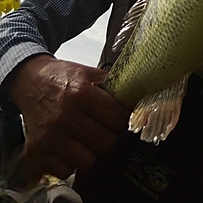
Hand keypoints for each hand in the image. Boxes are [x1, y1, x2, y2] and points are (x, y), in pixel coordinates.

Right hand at [5, 55, 128, 181]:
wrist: (28, 81)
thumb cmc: (60, 77)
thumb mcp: (87, 72)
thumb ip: (111, 84)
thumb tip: (134, 95)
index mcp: (81, 94)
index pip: (118, 118)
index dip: (121, 118)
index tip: (117, 117)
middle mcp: (66, 117)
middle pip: (106, 142)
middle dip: (108, 135)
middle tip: (101, 127)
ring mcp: (50, 137)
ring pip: (88, 161)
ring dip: (90, 151)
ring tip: (85, 138)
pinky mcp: (37, 151)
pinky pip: (66, 170)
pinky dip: (70, 162)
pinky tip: (69, 146)